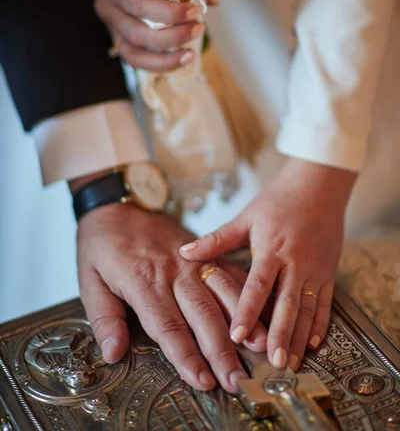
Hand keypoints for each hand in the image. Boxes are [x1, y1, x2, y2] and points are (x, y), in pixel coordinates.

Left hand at [76, 201, 267, 392]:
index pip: (168, 327)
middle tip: (237, 379)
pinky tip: (262, 307)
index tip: (203, 381)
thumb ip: (104, 318)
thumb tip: (114, 353)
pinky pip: (228, 271)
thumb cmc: (102, 244)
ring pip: (223, 292)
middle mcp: (172, 271)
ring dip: (244, 321)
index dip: (187, 357)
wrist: (118, 204)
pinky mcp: (201, 251)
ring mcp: (191, 260)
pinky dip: (246, 291)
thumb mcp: (88, 280)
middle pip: (202, 315)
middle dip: (221, 351)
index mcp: (142, 281)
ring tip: (261, 347)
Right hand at [93, 0, 218, 71]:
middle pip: (137, 32)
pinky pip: (134, 59)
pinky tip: (179, 60)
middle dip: (172, 36)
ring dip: (165, 58)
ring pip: (132, 53)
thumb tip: (212, 0)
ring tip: (190, 54)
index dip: (169, 13)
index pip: (139, 4)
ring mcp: (110, 26)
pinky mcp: (116, 40)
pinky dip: (158, 63)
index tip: (196, 11)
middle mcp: (107, 6)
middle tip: (198, 28)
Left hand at [180, 158, 356, 370]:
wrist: (318, 186)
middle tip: (272, 363)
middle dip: (280, 335)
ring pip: (308, 309)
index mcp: (271, 249)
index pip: (258, 285)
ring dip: (299, 338)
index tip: (236, 335)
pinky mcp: (329, 272)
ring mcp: (315, 269)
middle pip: (287, 303)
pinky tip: (313, 345)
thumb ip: (217, 239)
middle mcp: (295, 263)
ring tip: (290, 364)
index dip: (247, 311)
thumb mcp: (246, 217)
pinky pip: (325, 303)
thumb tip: (184, 252)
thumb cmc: (278, 201)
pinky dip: (320, 325)